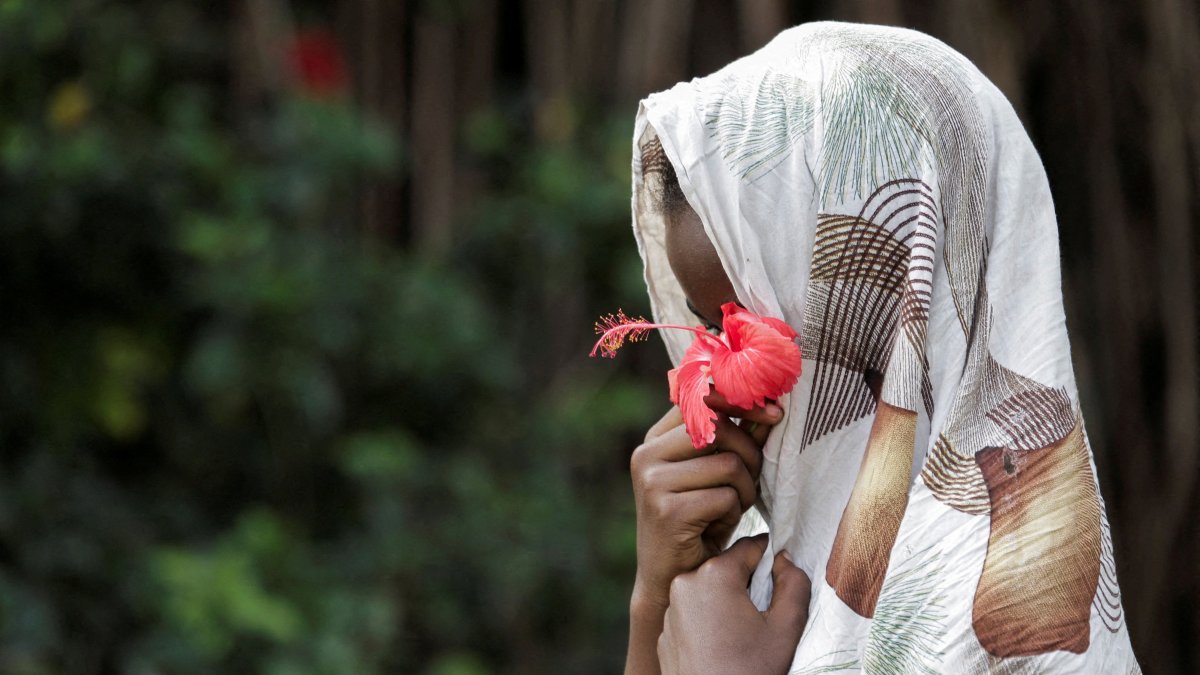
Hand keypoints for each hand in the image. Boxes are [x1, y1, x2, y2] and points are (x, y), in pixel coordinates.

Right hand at [631, 393, 782, 610]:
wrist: (670, 579)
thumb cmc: (699, 522)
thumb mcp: (717, 475)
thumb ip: (738, 439)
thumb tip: (773, 406)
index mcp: (656, 439)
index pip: (701, 399)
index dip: (741, 400)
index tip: (776, 412)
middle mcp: (647, 454)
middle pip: (719, 427)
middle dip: (751, 452)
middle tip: (753, 480)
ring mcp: (652, 482)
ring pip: (727, 464)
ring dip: (745, 489)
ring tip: (733, 507)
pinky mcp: (666, 511)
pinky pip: (725, 497)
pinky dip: (734, 512)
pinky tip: (718, 526)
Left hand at [658, 534, 810, 674]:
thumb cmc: (751, 671)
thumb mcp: (786, 627)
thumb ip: (793, 583)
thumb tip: (784, 559)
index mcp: (714, 575)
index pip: (750, 547)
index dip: (771, 560)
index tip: (782, 578)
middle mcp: (684, 583)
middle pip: (727, 569)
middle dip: (747, 585)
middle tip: (762, 615)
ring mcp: (670, 609)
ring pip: (708, 591)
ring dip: (727, 603)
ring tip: (742, 636)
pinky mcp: (664, 632)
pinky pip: (692, 614)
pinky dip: (708, 622)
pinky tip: (722, 647)